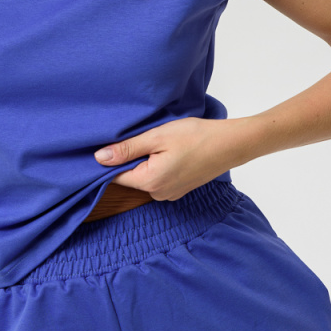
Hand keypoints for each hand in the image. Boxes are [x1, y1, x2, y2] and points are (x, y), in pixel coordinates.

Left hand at [94, 116, 245, 200]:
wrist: (231, 144)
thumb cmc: (196, 137)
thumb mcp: (157, 137)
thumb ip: (127, 149)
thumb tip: (99, 158)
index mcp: (150, 182)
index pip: (115, 175)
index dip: (112, 159)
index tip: (115, 142)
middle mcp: (158, 193)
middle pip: (131, 176)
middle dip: (131, 158)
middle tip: (144, 137)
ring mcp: (170, 193)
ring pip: (145, 176)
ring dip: (146, 160)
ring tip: (160, 143)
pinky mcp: (179, 189)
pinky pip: (159, 178)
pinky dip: (158, 165)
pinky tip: (170, 151)